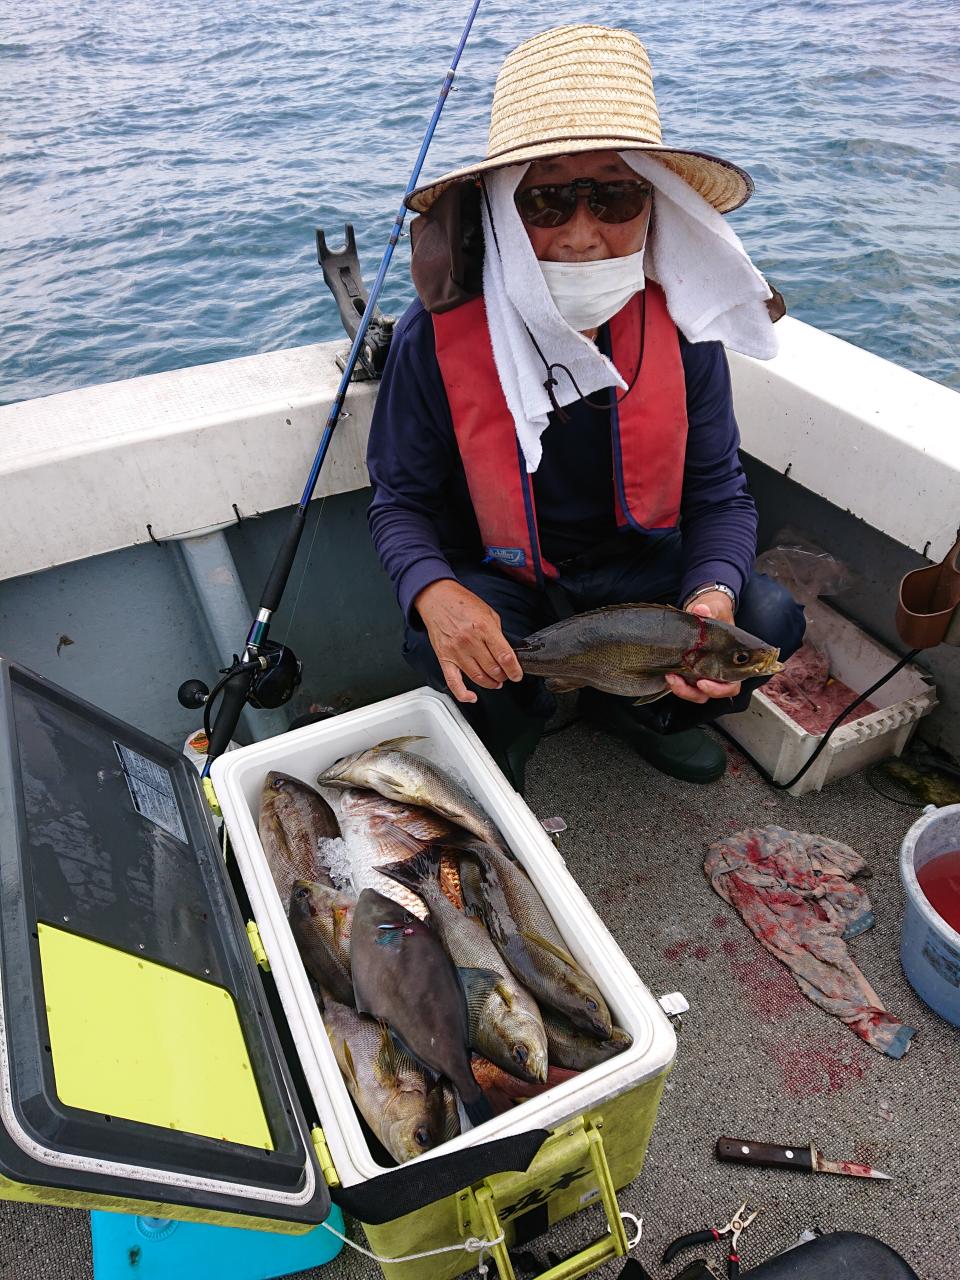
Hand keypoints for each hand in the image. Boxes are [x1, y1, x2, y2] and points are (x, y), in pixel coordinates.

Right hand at [414, 580, 523, 703]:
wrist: (437, 598)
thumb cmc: (462, 603)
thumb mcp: (488, 613)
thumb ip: (498, 634)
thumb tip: (506, 652)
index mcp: (484, 628)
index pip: (504, 656)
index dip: (514, 670)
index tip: (517, 675)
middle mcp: (470, 641)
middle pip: (493, 670)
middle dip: (503, 676)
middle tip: (506, 675)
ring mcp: (456, 651)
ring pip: (478, 677)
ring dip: (490, 683)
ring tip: (495, 682)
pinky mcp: (444, 658)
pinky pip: (454, 682)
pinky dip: (463, 694)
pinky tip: (472, 697)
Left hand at [665, 594, 741, 704]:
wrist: (704, 608)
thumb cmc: (716, 613)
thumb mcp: (715, 608)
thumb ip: (710, 610)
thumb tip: (701, 610)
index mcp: (732, 662)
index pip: (731, 685)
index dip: (719, 689)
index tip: (703, 683)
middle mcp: (718, 672)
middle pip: (710, 693)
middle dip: (693, 692)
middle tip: (679, 681)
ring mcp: (703, 673)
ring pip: (695, 693)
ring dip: (681, 689)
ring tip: (670, 677)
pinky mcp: (688, 671)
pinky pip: (683, 685)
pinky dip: (675, 683)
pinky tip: (666, 674)